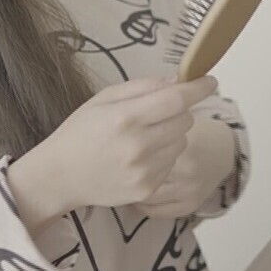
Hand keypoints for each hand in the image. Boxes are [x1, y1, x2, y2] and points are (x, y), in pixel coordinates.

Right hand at [7, 75, 217, 232]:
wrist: (59, 176)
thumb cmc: (80, 131)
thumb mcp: (104, 98)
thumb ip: (142, 87)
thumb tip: (177, 81)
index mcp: (126, 117)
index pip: (176, 99)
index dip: (198, 88)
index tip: (211, 81)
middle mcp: (138, 145)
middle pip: (185, 120)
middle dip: (178, 112)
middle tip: (156, 114)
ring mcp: (144, 171)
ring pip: (181, 143)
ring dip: (172, 135)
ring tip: (144, 137)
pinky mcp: (147, 190)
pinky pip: (172, 164)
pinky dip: (163, 156)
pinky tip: (140, 157)